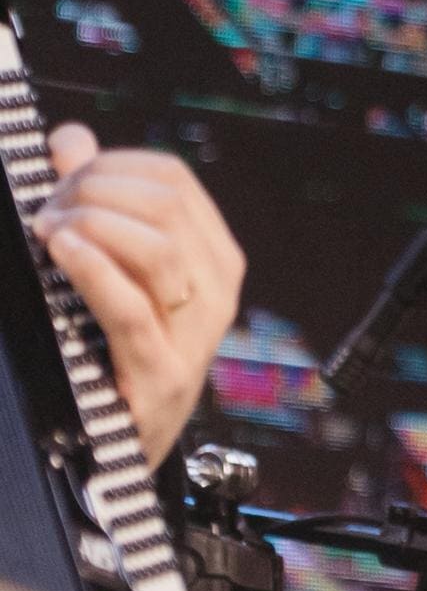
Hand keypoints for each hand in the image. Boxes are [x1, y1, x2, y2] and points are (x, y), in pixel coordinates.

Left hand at [33, 125, 241, 465]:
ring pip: (157, 249)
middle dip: (94, 194)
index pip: (173, 180)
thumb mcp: (113, 275)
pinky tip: (62, 252)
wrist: (121, 452)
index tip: (60, 180)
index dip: (111, 166)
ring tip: (48, 233)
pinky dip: (93, 271)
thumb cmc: (113, 355)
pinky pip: (130, 308)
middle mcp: (217, 289)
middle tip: (45, 211)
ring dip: (91, 227)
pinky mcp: (161, 374)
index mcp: (212, 257)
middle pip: (165, 207)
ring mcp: (195, 334)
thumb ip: (95, 203)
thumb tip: (69, 138)